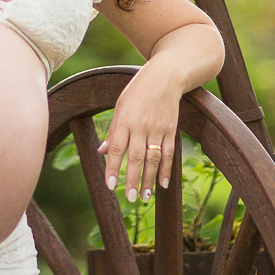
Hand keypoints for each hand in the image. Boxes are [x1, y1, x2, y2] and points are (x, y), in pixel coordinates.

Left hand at [97, 63, 182, 201]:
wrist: (166, 75)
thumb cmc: (138, 91)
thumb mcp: (120, 106)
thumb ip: (113, 131)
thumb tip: (103, 153)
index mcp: (125, 119)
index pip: (118, 149)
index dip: (113, 168)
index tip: (110, 186)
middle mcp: (141, 125)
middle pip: (136, 157)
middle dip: (132, 180)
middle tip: (129, 199)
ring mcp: (158, 128)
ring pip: (153, 159)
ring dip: (149, 179)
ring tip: (144, 197)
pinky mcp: (171, 129)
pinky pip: (169, 153)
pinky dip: (166, 169)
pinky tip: (163, 184)